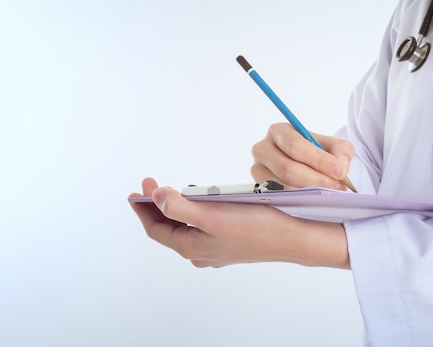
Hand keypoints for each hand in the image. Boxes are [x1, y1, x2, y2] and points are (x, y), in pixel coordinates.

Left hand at [128, 178, 349, 268]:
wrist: (291, 238)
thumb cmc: (256, 226)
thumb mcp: (211, 215)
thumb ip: (179, 207)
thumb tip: (156, 197)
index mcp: (190, 246)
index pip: (155, 228)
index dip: (142, 208)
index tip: (137, 190)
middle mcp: (200, 252)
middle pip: (169, 228)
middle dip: (157, 206)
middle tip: (152, 184)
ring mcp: (215, 249)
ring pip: (186, 228)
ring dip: (176, 210)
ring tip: (175, 192)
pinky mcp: (230, 243)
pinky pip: (203, 228)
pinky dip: (195, 214)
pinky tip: (203, 204)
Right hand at [251, 123, 354, 189]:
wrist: (307, 164)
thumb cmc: (319, 152)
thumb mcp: (334, 145)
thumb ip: (341, 152)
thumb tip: (339, 169)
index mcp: (279, 131)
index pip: (296, 146)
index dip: (319, 160)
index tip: (340, 172)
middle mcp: (262, 149)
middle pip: (288, 169)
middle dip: (317, 180)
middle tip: (337, 186)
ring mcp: (257, 170)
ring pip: (284, 186)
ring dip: (311, 192)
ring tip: (330, 192)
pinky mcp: (259, 188)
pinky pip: (280, 198)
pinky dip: (300, 200)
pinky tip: (315, 198)